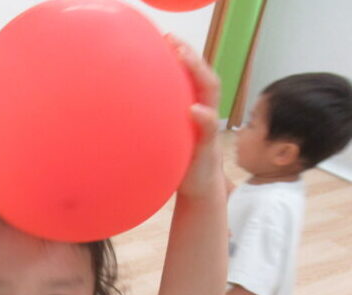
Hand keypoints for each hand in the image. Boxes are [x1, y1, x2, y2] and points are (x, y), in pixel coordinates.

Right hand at [168, 36, 225, 200]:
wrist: (198, 189)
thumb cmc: (200, 174)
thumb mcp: (204, 155)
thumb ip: (206, 132)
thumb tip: (196, 109)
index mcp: (209, 116)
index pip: (208, 83)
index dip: (196, 66)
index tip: (180, 54)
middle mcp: (202, 111)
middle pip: (199, 75)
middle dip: (186, 55)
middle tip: (167, 39)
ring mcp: (190, 118)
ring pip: (187, 85)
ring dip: (177, 65)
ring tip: (160, 48)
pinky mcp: (178, 126)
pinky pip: (174, 99)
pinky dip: (165, 84)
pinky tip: (150, 79)